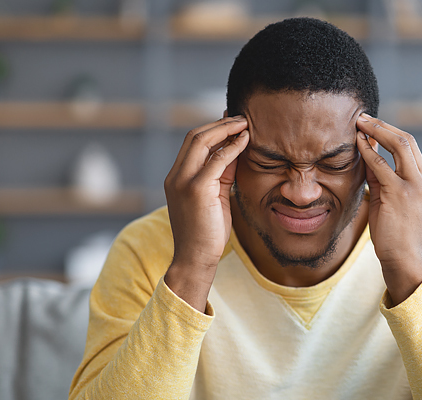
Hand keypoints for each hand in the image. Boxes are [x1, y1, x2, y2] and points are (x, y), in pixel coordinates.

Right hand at [164, 116, 248, 310]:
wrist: (195, 259)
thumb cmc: (207, 232)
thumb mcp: (216, 196)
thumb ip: (223, 173)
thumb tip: (236, 150)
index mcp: (176, 177)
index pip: (192, 143)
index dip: (213, 129)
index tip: (232, 122)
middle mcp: (176, 176)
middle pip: (195, 136)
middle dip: (219, 124)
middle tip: (241, 118)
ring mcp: (183, 182)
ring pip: (202, 142)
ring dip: (226, 129)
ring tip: (245, 124)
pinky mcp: (196, 189)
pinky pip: (217, 160)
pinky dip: (232, 147)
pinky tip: (245, 141)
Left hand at [356, 113, 421, 305]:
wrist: (403, 259)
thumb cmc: (394, 232)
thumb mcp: (389, 199)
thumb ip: (381, 177)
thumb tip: (366, 153)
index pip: (411, 147)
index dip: (390, 131)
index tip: (372, 124)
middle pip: (408, 140)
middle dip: (383, 125)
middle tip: (362, 117)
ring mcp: (415, 186)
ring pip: (400, 146)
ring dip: (376, 131)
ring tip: (358, 124)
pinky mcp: (400, 194)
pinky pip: (382, 165)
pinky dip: (369, 152)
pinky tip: (357, 144)